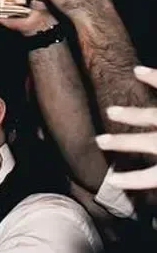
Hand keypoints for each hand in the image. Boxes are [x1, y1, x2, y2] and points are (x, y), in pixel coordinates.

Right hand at [96, 66, 156, 190]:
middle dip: (122, 143)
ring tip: (112, 112)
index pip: (151, 176)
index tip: (112, 181)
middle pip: (146, 142)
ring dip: (131, 114)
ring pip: (152, 114)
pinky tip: (138, 70)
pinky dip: (153, 77)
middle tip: (100, 142)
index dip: (132, 181)